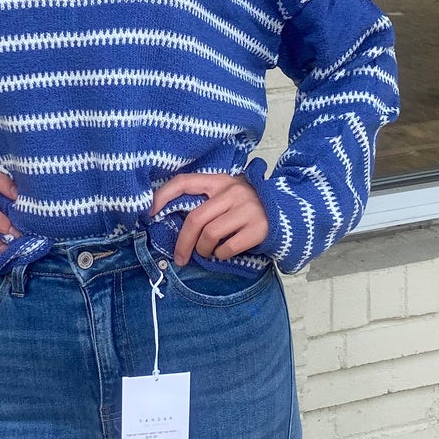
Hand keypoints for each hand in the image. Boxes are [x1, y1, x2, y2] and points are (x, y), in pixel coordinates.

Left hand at [149, 171, 268, 265]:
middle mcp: (232, 192)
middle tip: (179, 258)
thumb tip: (170, 217)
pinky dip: (221, 255)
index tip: (149, 212)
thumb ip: (208, 201)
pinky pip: (227, 248)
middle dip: (182, 243)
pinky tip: (225, 253)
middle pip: (195, 219)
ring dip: (203, 250)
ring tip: (208, 252)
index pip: (185, 182)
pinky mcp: (257, 229)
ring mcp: (246, 210)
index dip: (164, 195)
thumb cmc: (251, 206)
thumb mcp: (230, 194)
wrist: (290, 212)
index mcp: (221, 181)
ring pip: (209, 236)